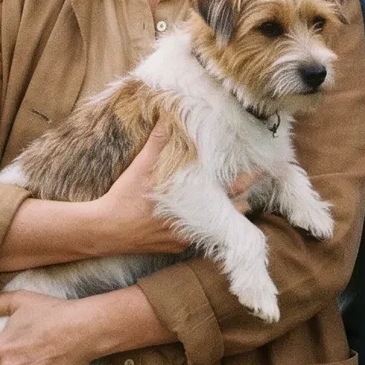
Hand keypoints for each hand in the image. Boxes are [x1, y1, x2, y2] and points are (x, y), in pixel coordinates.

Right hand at [94, 123, 257, 255]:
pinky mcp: (175, 248)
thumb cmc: (124, 196)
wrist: (105, 230)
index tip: (260, 170)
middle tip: (252, 183)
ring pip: (215, 227)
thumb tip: (167, 116)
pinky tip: (204, 219)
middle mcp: (192, 223)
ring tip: (237, 200)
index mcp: (190, 201)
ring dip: (223, 214)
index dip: (246, 180)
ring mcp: (185, 239)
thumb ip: (159, 143)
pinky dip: (203, 227)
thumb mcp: (141, 166)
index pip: (230, 191)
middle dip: (240, 198)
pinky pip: (197, 238)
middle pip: (229, 212)